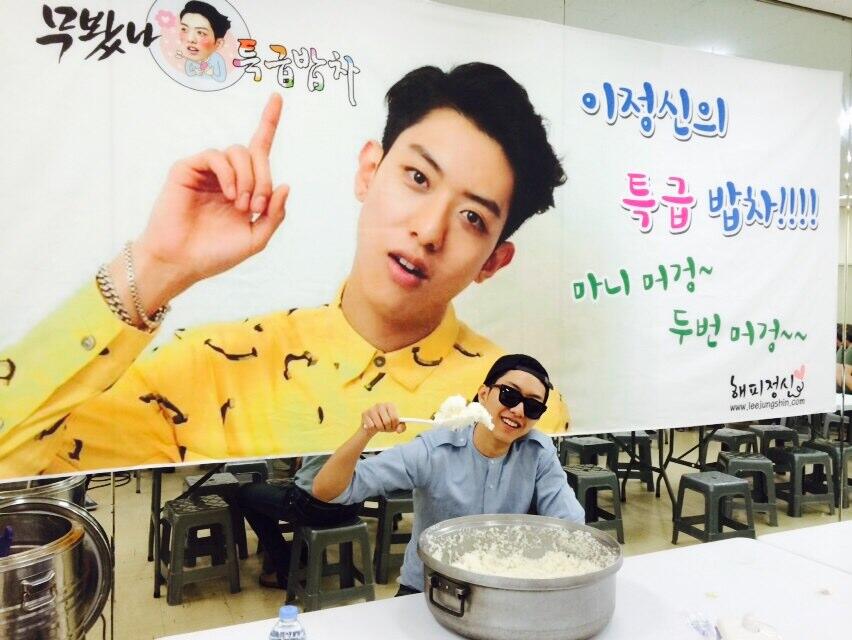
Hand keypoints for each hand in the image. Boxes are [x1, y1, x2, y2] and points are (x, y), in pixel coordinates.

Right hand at [128, 94, 289, 310]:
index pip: (259, 150)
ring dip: (249, 178)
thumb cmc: (216, 253)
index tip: (277, 97)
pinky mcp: (188, 168)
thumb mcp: (256, 238)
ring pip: (238, 152)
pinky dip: (229, 174)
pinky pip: (216, 155)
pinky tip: (229, 194)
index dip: (269, 122)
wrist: (182, 261)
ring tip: (241, 205)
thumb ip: (275, 214)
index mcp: (245, 188)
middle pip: (256, 154)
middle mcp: (227, 175)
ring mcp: (207, 171)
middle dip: (264, 179)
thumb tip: (285, 184)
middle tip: (257, 207)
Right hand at [360, 403, 404, 434]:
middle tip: (386, 427)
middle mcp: (380, 404)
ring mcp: (372, 408)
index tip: (393, 426)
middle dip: (388, 428)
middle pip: (387, 421)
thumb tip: (399, 430)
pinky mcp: (365, 414)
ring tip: (380, 427)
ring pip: (379, 425)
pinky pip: (371, 426)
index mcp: (390, 405)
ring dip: (380, 429)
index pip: (395, 418)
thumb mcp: (395, 426)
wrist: (372, 427)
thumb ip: (401, 427)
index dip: (395, 425)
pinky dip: (373, 429)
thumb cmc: (386, 424)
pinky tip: (372, 425)